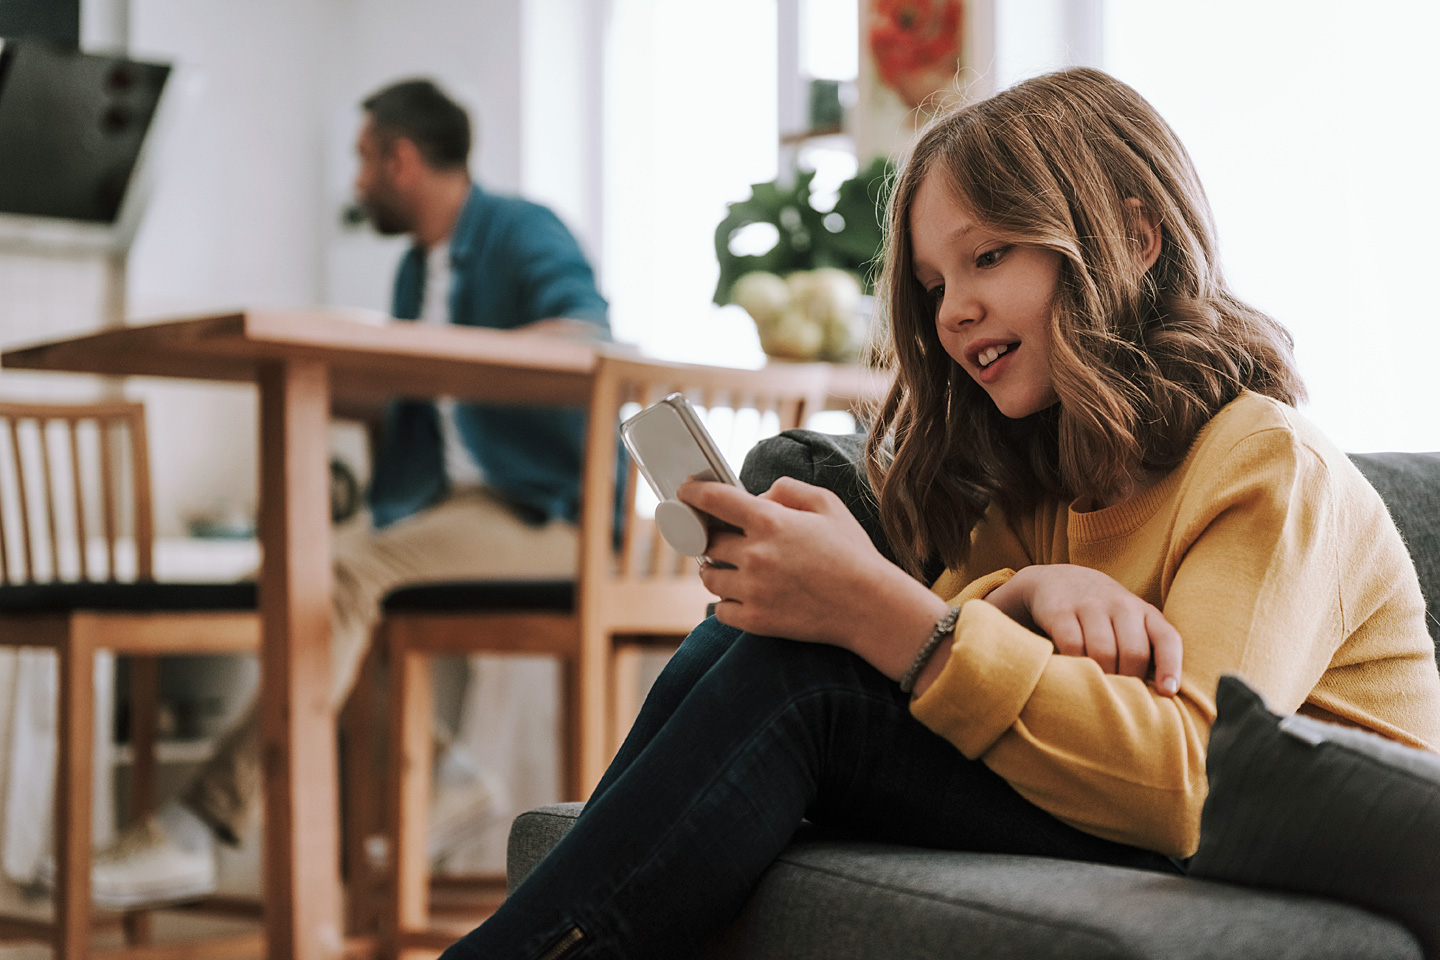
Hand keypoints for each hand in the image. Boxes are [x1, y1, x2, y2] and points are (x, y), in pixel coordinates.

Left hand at [679, 477, 950, 676]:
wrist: (871, 607)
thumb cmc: (852, 553)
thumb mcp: (827, 504)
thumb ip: (787, 489)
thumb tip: (758, 496)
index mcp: (770, 522)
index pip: (714, 501)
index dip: (693, 494)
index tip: (684, 493)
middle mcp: (755, 555)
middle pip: (707, 542)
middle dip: (711, 537)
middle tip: (722, 538)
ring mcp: (753, 591)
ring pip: (708, 576)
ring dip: (715, 569)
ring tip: (732, 567)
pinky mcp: (756, 621)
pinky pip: (720, 610)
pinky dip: (726, 602)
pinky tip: (743, 595)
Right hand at [986, 564, 1182, 695]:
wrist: (1060, 580)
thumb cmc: (1105, 613)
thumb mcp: (1131, 622)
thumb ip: (1146, 649)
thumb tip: (1160, 694)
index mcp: (1145, 612)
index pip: (1167, 638)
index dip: (1170, 666)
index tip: (1167, 691)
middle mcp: (1121, 605)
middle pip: (1134, 652)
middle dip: (1130, 680)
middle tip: (1121, 697)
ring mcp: (1090, 605)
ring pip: (1103, 652)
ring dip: (1103, 677)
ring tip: (1100, 689)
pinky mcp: (1061, 612)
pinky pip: (1072, 646)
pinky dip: (1076, 666)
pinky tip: (1077, 673)